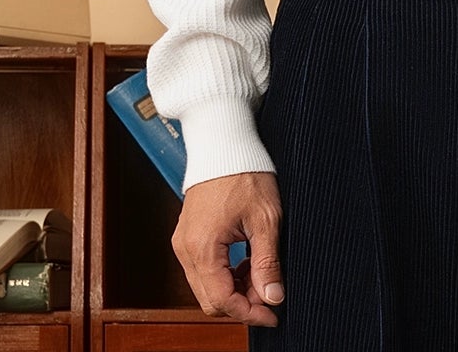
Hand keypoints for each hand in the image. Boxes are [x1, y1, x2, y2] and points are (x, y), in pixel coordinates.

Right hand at [171, 171, 284, 326]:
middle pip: (210, 299)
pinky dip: (224, 275)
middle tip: (270, 295)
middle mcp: (186, 249)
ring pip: (205, 287)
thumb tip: (273, 297)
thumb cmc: (245, 172)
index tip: (273, 314)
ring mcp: (183, 242)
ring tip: (261, 275)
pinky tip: (246, 263)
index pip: (222, 300)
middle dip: (242, 304)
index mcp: (203, 247)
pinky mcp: (187, 236)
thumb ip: (267, 262)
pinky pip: (202, 270)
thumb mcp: (265, 219)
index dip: (250, 313)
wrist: (224, 143)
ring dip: (233, 290)